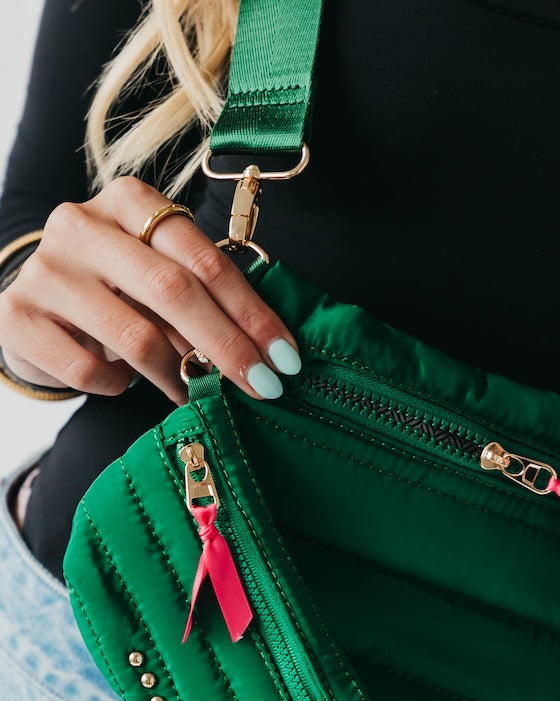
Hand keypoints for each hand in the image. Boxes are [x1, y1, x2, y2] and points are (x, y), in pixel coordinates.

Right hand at [0, 176, 299, 406]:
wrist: (37, 304)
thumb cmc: (119, 289)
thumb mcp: (160, 272)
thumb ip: (204, 294)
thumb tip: (267, 351)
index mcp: (130, 202)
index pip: (205, 259)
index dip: (252, 313)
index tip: (286, 357)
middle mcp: (82, 224)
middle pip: (174, 291)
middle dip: (228, 347)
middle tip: (264, 387)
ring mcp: (46, 271)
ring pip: (134, 336)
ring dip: (179, 376)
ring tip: (198, 394)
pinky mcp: (18, 317)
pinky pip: (89, 369)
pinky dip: (120, 385)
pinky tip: (125, 380)